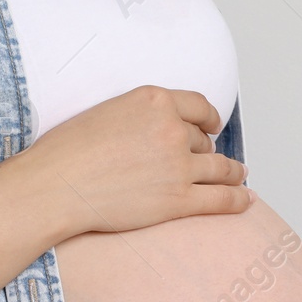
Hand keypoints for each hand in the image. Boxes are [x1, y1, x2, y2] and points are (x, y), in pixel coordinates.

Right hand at [27, 85, 251, 235]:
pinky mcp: (179, 200)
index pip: (198, 107)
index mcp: (155, 101)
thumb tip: (158, 129)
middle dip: (203, 151)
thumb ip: (141, 115)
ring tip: (239, 176)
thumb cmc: (68, 152)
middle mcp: (172, 129)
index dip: (209, 118)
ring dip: (232, 173)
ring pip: (220, 167)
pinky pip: (220, 198)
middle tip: (204, 160)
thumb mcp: (109, 111)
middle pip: (202, 141)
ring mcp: (179, 166)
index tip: (213, 126)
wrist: (56, 186)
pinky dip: (237, 199)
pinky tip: (245, 200)